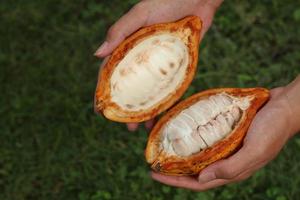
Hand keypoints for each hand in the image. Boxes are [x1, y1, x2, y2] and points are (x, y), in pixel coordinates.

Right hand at [94, 0, 222, 130]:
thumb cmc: (167, 1)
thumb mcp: (141, 14)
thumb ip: (120, 32)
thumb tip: (97, 55)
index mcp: (128, 47)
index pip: (112, 74)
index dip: (104, 92)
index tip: (100, 111)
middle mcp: (142, 59)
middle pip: (131, 89)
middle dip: (128, 109)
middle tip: (127, 127)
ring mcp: (159, 65)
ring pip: (149, 93)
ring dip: (146, 111)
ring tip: (143, 129)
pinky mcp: (177, 67)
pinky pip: (169, 88)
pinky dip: (165, 103)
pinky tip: (163, 117)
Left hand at [151, 85, 298, 190]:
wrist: (284, 106)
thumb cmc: (273, 128)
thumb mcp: (256, 150)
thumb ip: (232, 167)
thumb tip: (202, 178)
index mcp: (232, 170)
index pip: (198, 182)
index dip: (175, 181)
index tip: (154, 172)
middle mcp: (226, 160)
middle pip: (193, 170)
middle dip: (173, 169)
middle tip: (153, 160)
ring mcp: (225, 146)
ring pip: (197, 154)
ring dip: (179, 153)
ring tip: (161, 146)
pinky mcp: (225, 133)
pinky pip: (203, 138)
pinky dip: (190, 137)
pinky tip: (180, 129)